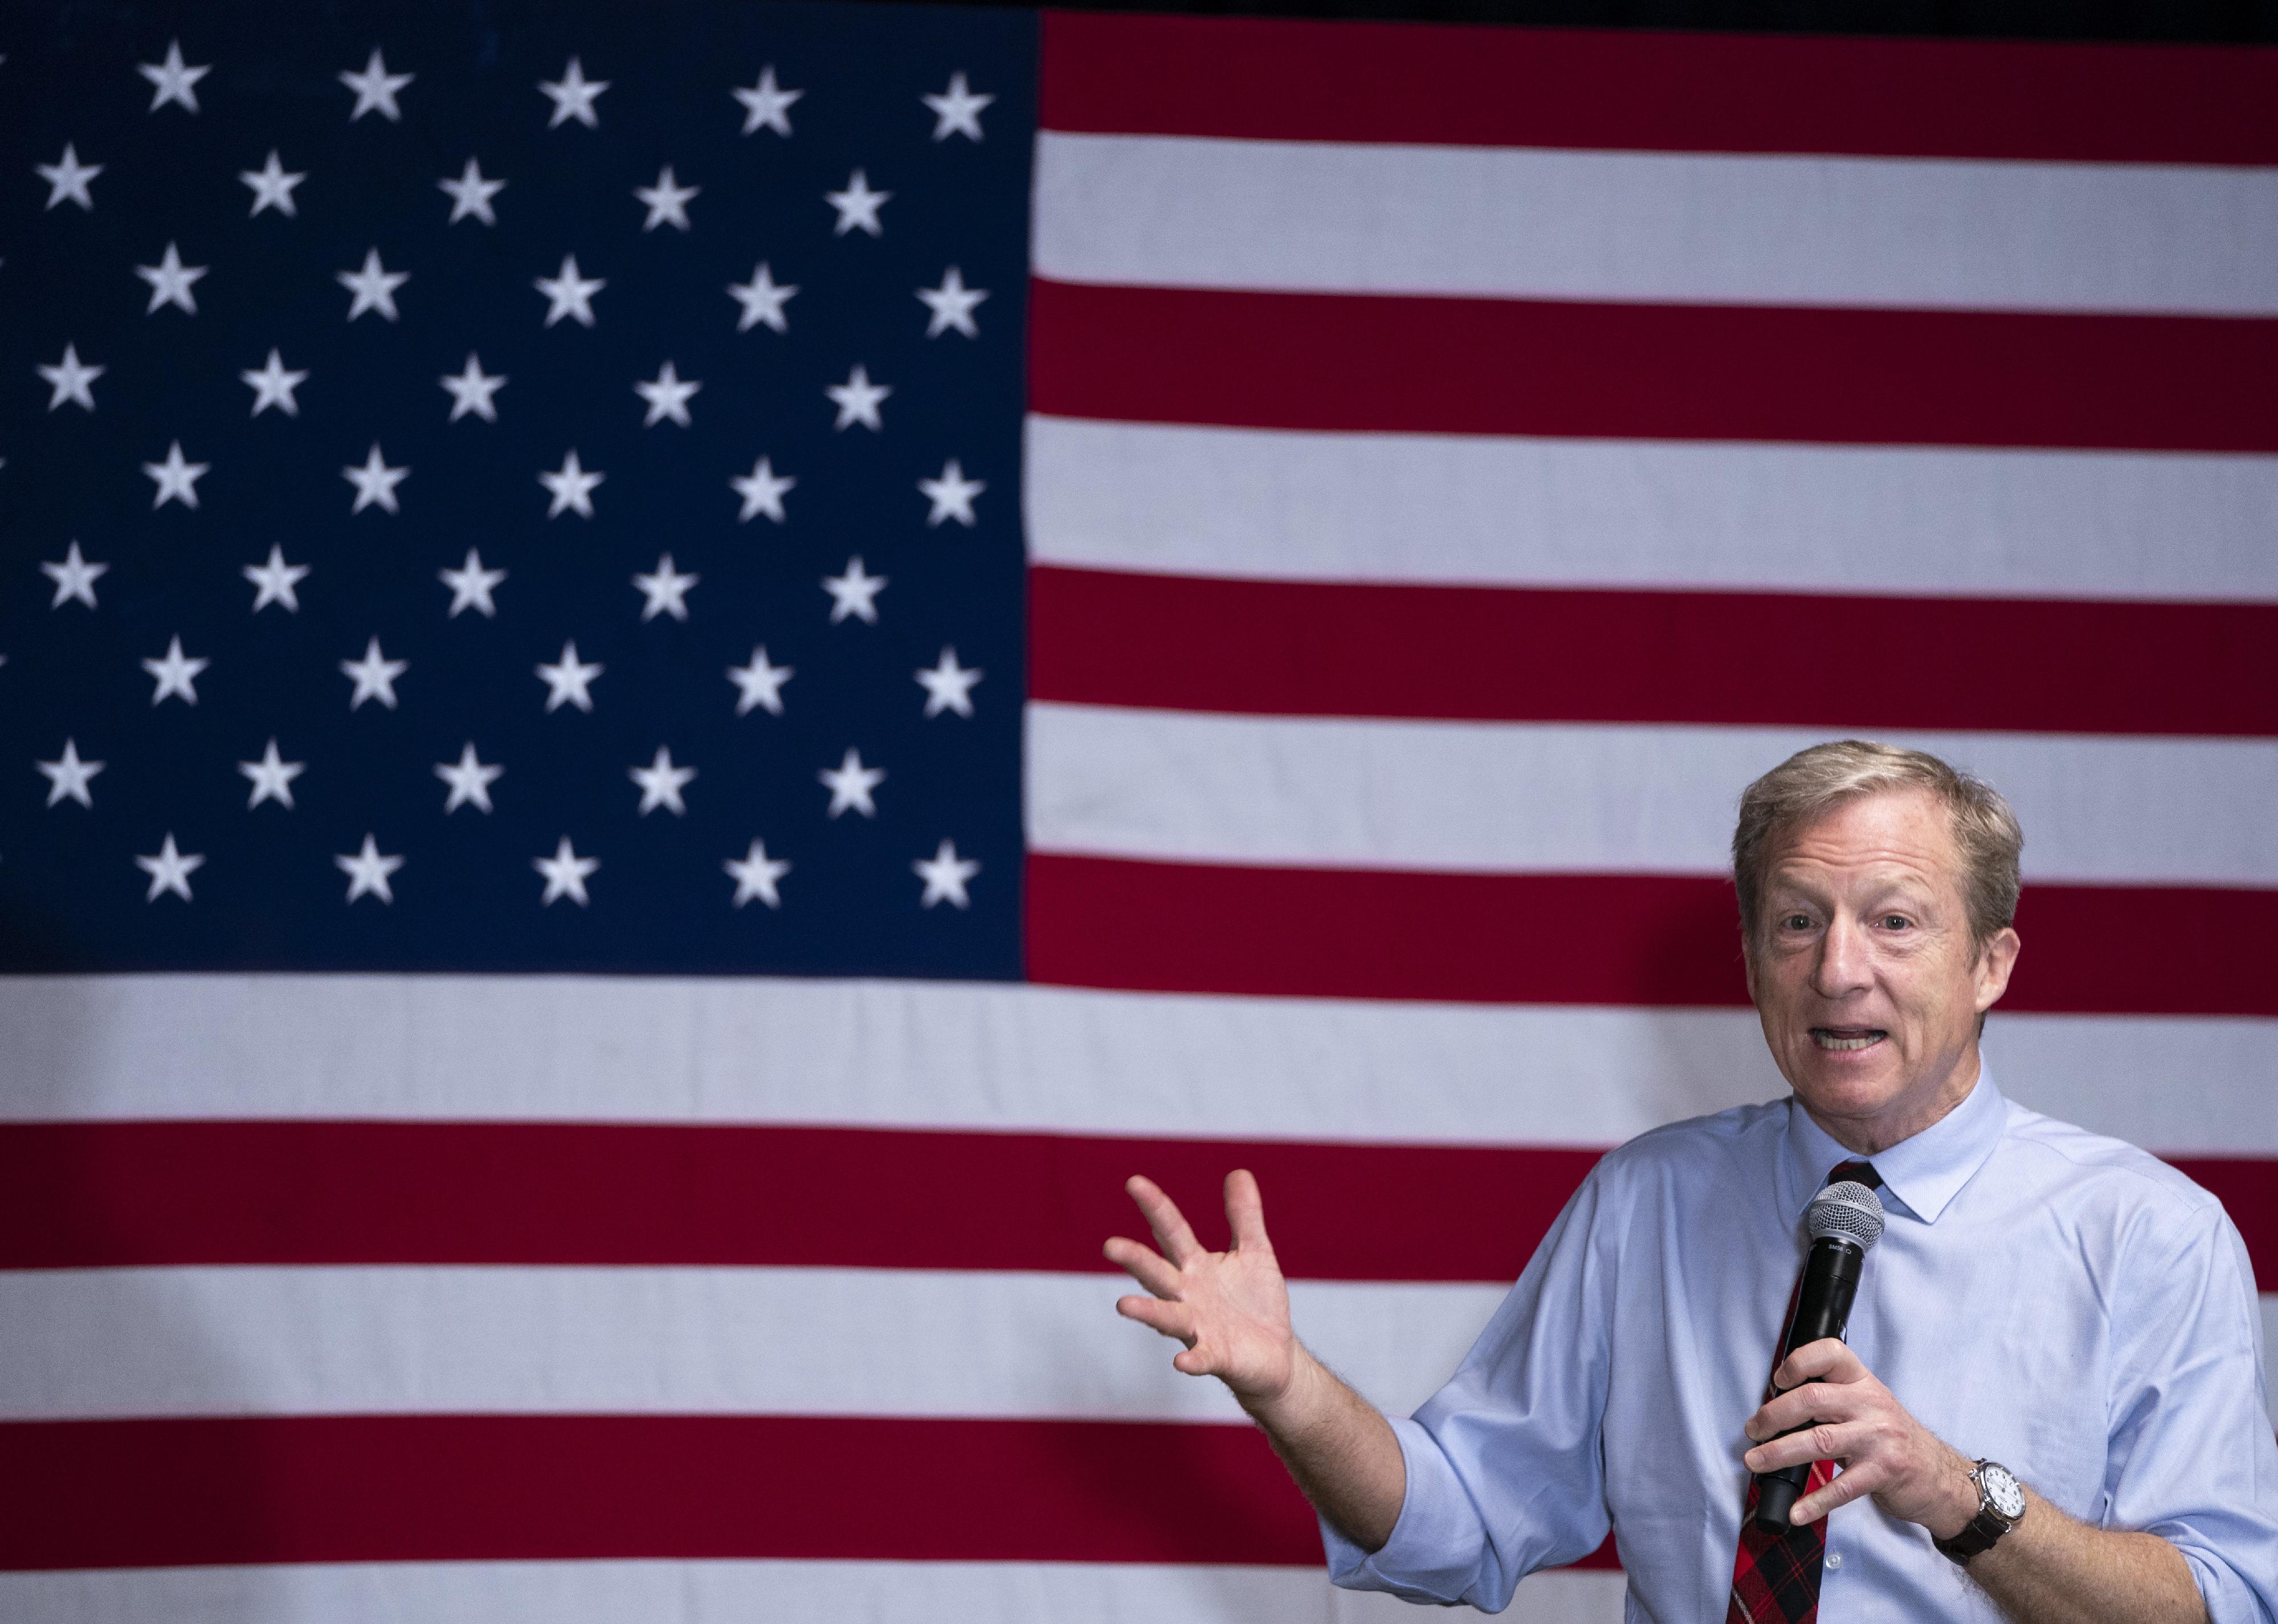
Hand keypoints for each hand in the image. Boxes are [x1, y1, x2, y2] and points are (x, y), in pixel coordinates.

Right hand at [1105, 1170, 1299, 1408]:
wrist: (1276, 1355)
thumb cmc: (1257, 1303)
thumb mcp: (1254, 1252)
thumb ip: (1244, 1216)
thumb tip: (1238, 1171)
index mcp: (1196, 1266)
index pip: (1171, 1231)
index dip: (1155, 1206)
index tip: (1134, 1182)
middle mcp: (1189, 1295)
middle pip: (1158, 1273)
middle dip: (1135, 1259)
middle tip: (1110, 1245)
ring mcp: (1199, 1327)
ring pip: (1167, 1316)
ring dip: (1147, 1311)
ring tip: (1123, 1304)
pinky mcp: (1217, 1356)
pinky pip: (1202, 1357)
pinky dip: (1192, 1359)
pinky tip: (1181, 1361)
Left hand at [1741, 1338, 1979, 1533]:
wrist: (1941, 1476)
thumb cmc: (1894, 1439)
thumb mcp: (1868, 1407)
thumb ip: (1832, 1402)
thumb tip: (1779, 1411)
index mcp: (1863, 1383)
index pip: (1831, 1353)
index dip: (1799, 1361)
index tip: (1776, 1381)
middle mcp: (1871, 1405)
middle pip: (1812, 1398)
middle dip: (1774, 1415)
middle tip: (1753, 1431)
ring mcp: (1879, 1439)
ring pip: (1819, 1440)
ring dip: (1779, 1453)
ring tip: (1755, 1461)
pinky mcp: (1883, 1473)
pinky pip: (1842, 1488)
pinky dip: (1814, 1501)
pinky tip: (1795, 1511)